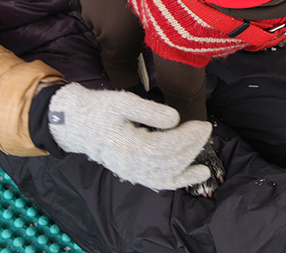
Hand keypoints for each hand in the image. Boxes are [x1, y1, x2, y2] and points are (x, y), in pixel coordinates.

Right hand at [47, 83, 211, 189]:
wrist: (79, 124)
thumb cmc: (101, 110)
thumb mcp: (123, 102)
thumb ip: (150, 111)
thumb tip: (176, 120)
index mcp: (128, 147)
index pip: (167, 146)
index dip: (187, 137)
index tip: (203, 124)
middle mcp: (131, 166)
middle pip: (171, 160)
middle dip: (193, 145)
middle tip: (206, 129)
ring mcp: (133, 173)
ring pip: (169, 173)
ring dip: (190, 160)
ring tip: (204, 145)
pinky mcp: (134, 174)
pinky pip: (161, 182)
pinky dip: (181, 179)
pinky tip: (199, 174)